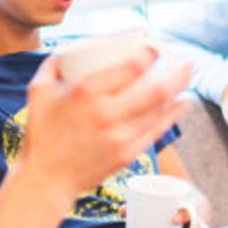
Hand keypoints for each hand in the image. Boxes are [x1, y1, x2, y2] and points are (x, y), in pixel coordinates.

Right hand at [20, 50, 191, 199]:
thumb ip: (53, 65)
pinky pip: (157, 130)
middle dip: (179, 72)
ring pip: (161, 109)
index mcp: (86, 93)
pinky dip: (173, 114)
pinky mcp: (127, 154)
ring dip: (180, 91)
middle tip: (189, 61)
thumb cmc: (41, 134)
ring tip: (187, 78)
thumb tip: (67, 49)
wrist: (45, 180)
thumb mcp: (38, 92)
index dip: (150, 54)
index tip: (155, 47)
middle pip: (157, 89)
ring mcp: (120, 137)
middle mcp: (107, 114)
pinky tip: (181, 104)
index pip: (132, 67)